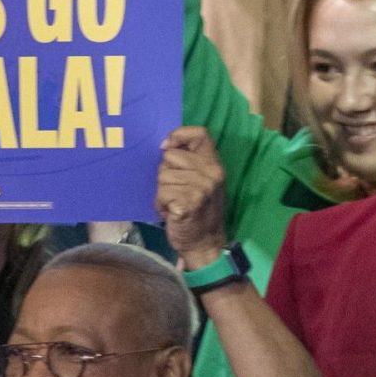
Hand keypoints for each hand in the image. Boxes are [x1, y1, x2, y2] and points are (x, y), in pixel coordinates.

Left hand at [157, 127, 230, 266]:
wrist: (205, 243)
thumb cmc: (199, 210)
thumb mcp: (202, 181)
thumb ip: (190, 162)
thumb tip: (163, 146)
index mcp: (214, 165)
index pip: (200, 133)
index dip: (178, 135)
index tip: (166, 147)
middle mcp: (211, 173)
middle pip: (170, 156)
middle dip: (165, 173)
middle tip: (176, 191)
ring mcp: (201, 189)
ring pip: (162, 176)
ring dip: (162, 192)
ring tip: (174, 203)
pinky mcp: (188, 203)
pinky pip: (161, 194)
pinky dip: (160, 204)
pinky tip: (171, 212)